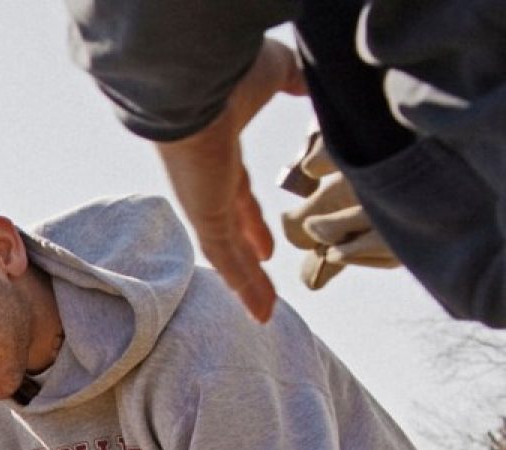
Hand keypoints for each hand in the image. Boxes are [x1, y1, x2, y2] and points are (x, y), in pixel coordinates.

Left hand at [153, 37, 306, 322]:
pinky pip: (225, 260)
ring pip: (226, 251)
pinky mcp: (203, 215)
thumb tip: (320, 77)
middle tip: (262, 266)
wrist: (195, 81)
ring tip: (264, 311)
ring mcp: (202, 201)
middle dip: (245, 249)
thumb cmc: (228, 71)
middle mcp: (206, 181)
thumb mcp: (276, 75)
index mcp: (219, 151)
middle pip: (228, 225)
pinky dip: (243, 286)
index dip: (251, 216)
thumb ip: (297, 81)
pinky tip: (260, 312)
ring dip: (247, 282)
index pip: (237, 191)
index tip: (266, 239)